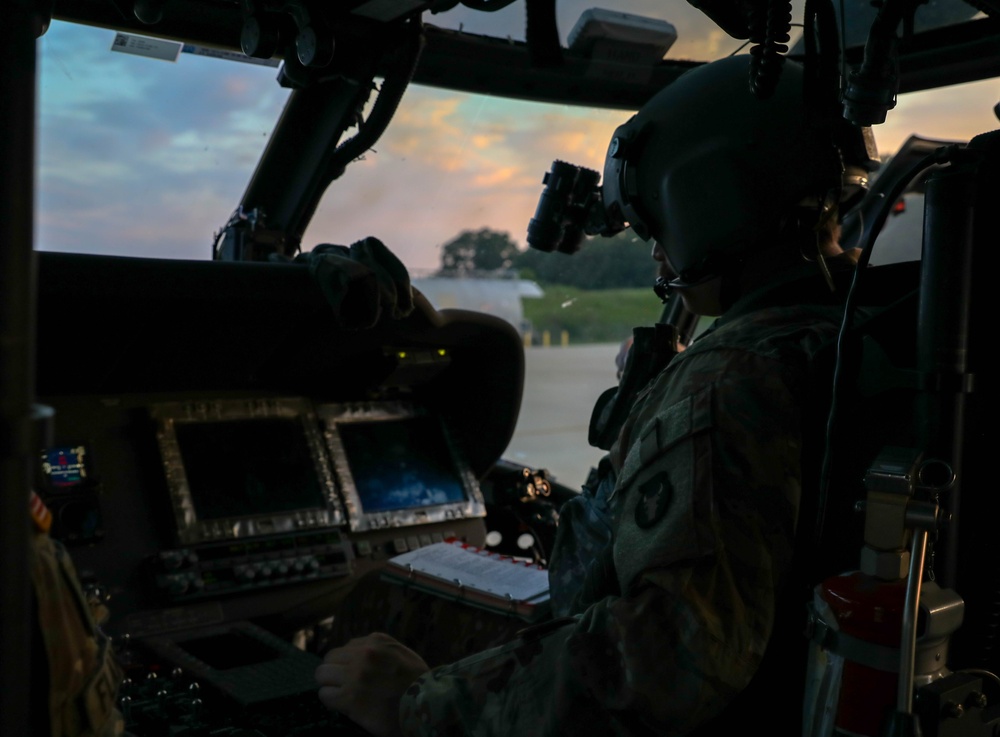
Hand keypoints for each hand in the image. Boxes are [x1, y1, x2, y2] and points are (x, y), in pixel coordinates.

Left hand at [315, 632, 429, 736]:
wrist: (426, 704)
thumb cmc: (417, 682)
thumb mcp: (401, 653)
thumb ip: (380, 650)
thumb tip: (357, 654)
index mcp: (376, 641)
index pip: (346, 647)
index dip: (347, 662)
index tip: (352, 674)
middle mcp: (363, 654)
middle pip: (329, 658)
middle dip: (334, 672)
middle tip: (342, 684)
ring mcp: (355, 675)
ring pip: (322, 675)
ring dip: (330, 685)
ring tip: (341, 694)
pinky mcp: (350, 697)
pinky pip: (325, 694)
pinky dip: (331, 700)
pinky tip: (342, 705)